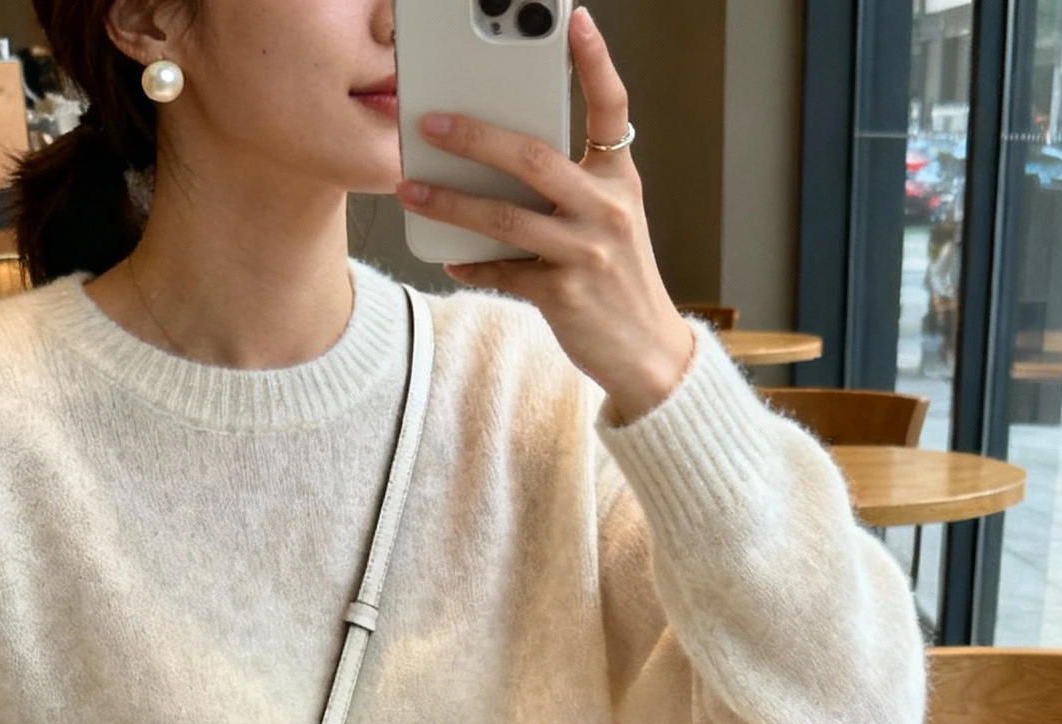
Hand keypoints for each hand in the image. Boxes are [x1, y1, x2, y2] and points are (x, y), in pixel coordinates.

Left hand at [395, 6, 694, 423]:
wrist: (647, 353)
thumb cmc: (619, 279)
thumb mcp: (611, 221)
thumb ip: (572, 185)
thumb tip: (499, 163)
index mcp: (619, 180)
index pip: (612, 109)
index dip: (595, 62)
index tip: (573, 20)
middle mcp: (607, 210)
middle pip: (534, 158)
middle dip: (476, 137)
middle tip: (431, 123)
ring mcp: (587, 253)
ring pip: (507, 218)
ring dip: (453, 203)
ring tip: (414, 189)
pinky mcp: (565, 296)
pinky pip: (505, 272)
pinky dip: (473, 263)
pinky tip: (449, 255)